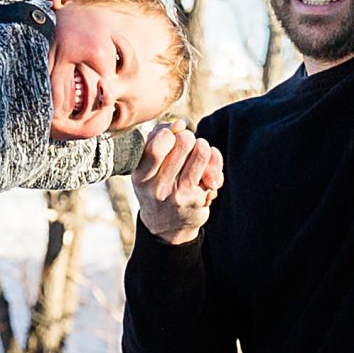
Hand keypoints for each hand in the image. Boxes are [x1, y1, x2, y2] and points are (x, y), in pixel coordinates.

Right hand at [132, 120, 223, 245]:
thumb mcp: (147, 168)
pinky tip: (207, 172)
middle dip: (189, 137)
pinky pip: (212, 167)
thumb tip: (179, 124)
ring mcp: (178, 194)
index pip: (157, 143)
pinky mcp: (197, 199)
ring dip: (203, 147)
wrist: (167, 228)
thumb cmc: (157, 187)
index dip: (169, 132)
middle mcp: (157, 187)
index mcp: (140, 175)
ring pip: (201, 150)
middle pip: (184, 141)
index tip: (170, 138)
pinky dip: (213, 162)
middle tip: (187, 147)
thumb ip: (157, 139)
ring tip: (198, 155)